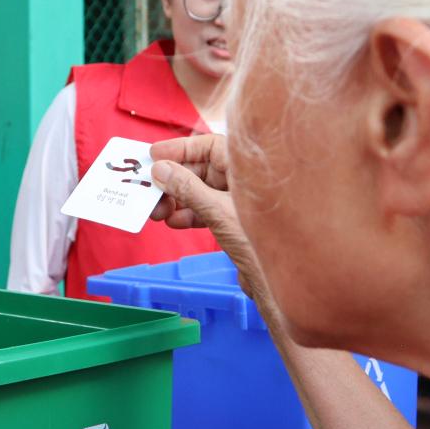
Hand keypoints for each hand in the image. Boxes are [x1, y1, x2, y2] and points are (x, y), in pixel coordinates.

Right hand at [148, 135, 273, 308]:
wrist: (280, 283)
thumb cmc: (262, 243)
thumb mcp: (218, 211)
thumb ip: (188, 189)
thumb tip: (161, 170)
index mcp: (247, 168)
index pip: (210, 145)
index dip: (181, 149)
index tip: (155, 154)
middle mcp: (244, 181)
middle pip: (200, 169)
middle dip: (173, 180)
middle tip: (149, 190)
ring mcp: (238, 202)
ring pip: (199, 192)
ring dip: (176, 200)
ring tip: (157, 211)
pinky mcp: (234, 222)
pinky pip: (205, 210)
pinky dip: (188, 215)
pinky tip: (174, 222)